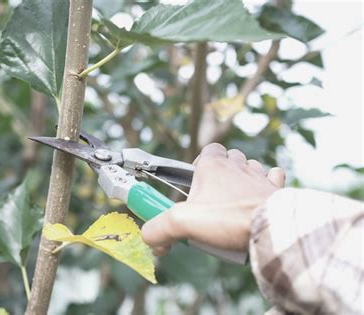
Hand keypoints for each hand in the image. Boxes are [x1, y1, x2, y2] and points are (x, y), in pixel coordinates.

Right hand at [141, 143, 284, 255]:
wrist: (272, 227)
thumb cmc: (229, 219)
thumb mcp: (183, 223)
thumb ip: (159, 228)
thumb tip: (148, 238)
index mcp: (212, 165)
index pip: (206, 151)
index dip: (198, 165)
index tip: (193, 187)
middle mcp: (237, 165)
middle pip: (227, 158)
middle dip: (219, 173)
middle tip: (212, 199)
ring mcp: (258, 175)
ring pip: (249, 166)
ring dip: (242, 178)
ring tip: (234, 201)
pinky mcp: (275, 189)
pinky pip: (273, 177)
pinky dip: (267, 183)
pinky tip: (260, 196)